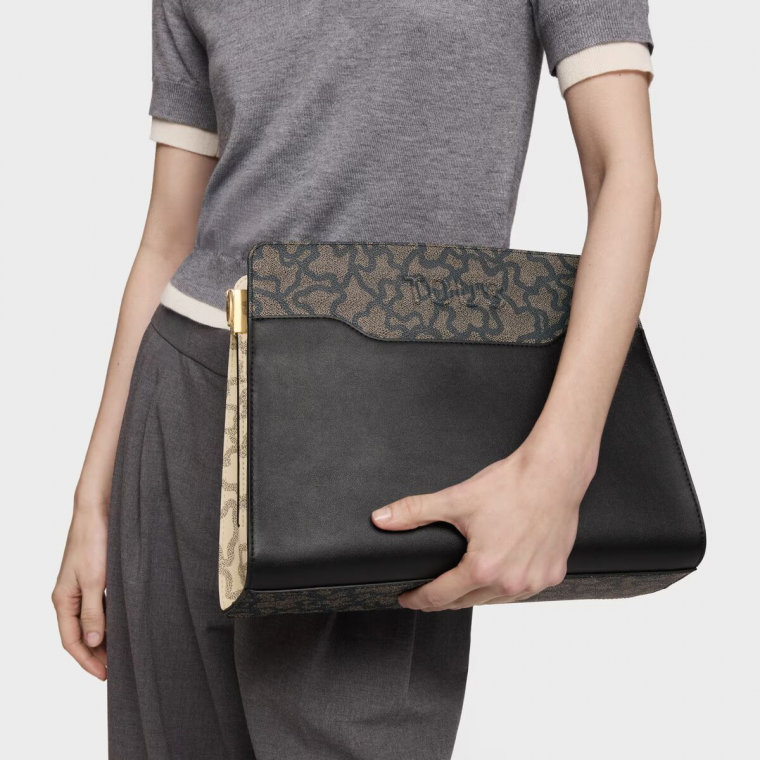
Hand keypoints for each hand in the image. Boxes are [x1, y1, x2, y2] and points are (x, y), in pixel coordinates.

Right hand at [52, 492, 108, 679]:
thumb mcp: (95, 580)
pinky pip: (99, 607)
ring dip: (104, 638)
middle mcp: (69, 596)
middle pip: (80, 634)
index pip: (71, 641)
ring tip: (121, 654)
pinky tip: (123, 626)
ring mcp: (81, 587)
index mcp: (63, 600)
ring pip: (91, 622)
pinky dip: (110, 620)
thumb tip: (92, 640)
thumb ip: (93, 612)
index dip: (87, 660)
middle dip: (96, 654)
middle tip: (117, 670)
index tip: (105, 675)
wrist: (97, 510)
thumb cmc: (93, 541)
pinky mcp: (95, 578)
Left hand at [372, 435, 595, 610]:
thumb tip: (381, 518)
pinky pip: (522, 590)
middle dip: (443, 598)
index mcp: (483, 569)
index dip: (418, 599)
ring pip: (495, 599)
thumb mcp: (455, 499)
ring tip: (460, 583)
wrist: (553, 474)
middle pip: (466, 602)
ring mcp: (534, 581)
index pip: (440, 597)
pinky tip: (498, 575)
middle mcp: (510, 582)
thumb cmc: (510, 485)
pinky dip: (506, 586)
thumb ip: (414, 512)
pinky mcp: (553, 574)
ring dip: (475, 594)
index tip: (407, 598)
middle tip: (428, 591)